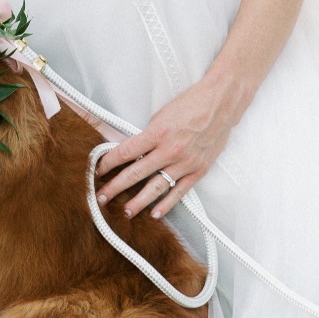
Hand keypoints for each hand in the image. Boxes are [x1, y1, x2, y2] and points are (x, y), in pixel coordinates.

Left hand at [94, 74, 242, 218]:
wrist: (219, 104)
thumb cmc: (190, 105)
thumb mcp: (160, 116)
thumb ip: (146, 135)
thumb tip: (128, 151)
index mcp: (157, 133)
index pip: (125, 152)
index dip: (108, 163)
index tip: (98, 170)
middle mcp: (169, 150)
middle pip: (135, 173)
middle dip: (116, 187)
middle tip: (101, 197)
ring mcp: (184, 163)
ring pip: (156, 187)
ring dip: (138, 201)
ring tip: (125, 211)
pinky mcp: (198, 170)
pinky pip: (179, 191)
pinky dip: (166, 203)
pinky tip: (154, 213)